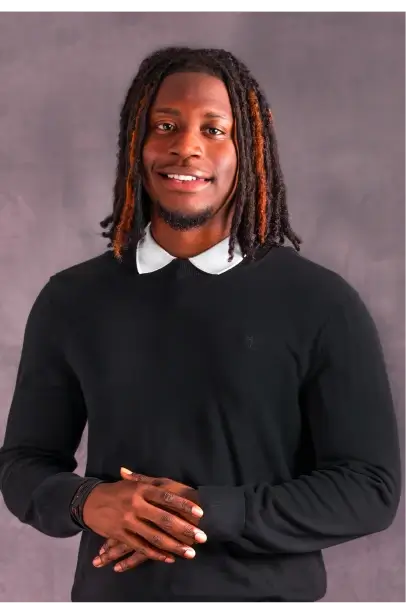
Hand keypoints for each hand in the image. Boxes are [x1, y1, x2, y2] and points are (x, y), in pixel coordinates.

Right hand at [86, 467, 205, 571]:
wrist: (89, 502)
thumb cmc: (117, 491)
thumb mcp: (134, 483)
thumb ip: (150, 482)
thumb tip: (170, 482)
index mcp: (141, 489)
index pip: (167, 497)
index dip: (183, 505)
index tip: (200, 513)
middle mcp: (136, 505)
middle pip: (164, 519)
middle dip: (184, 529)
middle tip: (201, 537)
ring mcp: (128, 521)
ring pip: (154, 536)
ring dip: (174, 546)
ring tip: (190, 553)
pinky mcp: (121, 535)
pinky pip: (141, 547)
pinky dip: (155, 553)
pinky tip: (169, 558)